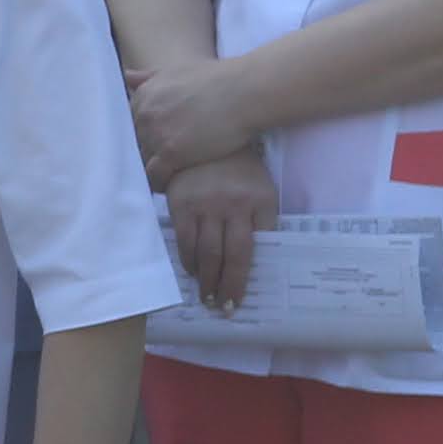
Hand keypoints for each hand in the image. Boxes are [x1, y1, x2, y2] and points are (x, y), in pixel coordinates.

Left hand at [128, 57, 264, 183]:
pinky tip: (169, 185)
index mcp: (144, 95)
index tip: (156, 144)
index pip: (132, 124)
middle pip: (136, 143)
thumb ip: (149, 76)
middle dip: (148, 152)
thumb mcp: (176, 70)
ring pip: (143, 160)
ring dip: (152, 169)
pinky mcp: (171, 153)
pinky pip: (154, 176)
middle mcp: (144, 114)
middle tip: (163, 162)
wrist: (244, 91)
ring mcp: (156, 134)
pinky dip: (159, 183)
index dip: (145, 136)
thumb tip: (127, 76)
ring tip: (166, 176)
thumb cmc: (217, 79)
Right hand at [164, 152, 276, 313]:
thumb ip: (260, 220)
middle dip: (228, 286)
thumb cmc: (239, 168)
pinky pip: (185, 240)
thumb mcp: (261, 189)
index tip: (240, 298)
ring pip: (207, 253)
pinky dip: (188, 260)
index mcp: (260, 201)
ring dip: (207, 280)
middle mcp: (234, 205)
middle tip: (224, 308)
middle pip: (233, 256)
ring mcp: (206, 204)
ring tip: (207, 298)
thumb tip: (256, 259)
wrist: (208, 135)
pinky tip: (191, 272)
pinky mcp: (181, 203)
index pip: (258, 247)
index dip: (247, 277)